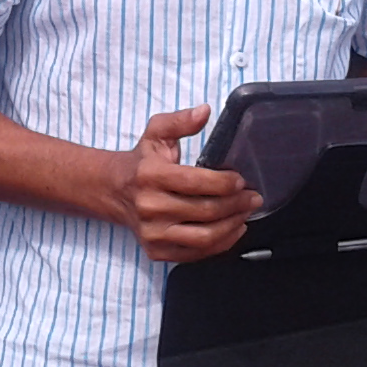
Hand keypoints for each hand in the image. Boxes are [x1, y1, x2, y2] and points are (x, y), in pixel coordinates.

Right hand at [111, 105, 259, 262]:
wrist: (114, 191)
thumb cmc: (142, 161)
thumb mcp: (156, 133)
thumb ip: (180, 121)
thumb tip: (204, 111)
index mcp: (150, 176)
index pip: (195, 183)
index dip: (224, 183)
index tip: (241, 180)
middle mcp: (149, 207)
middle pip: (205, 211)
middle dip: (236, 204)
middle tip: (253, 196)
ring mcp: (153, 233)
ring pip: (205, 237)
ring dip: (233, 225)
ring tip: (246, 212)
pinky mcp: (156, 251)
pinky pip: (197, 254)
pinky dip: (221, 244)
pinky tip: (233, 229)